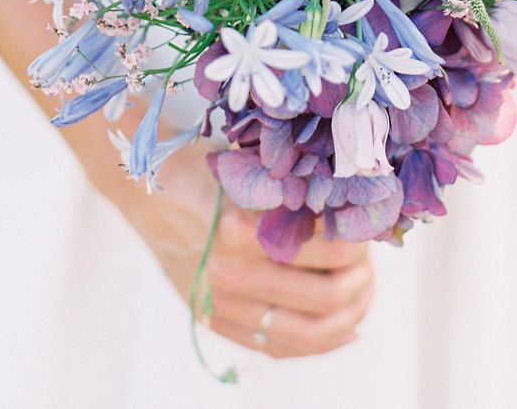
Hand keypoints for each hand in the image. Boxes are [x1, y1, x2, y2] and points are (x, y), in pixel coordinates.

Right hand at [103, 136, 373, 358]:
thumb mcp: (251, 170)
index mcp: (243, 231)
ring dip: (349, 315)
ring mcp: (223, 306)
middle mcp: (232, 275)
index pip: (328, 251)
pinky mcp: (216, 323)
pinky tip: (346, 329)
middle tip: (370, 263)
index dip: (360, 244)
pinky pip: (279, 347)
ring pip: (308, 332)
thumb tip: (357, 208)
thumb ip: (296, 194)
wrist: (146, 191)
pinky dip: (320, 344)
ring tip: (363, 293)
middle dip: (361, 281)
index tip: (368, 229)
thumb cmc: (203, 170)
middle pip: (326, 297)